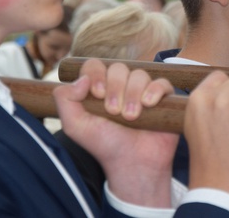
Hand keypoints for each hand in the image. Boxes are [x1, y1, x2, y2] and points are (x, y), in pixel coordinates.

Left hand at [53, 59, 177, 207]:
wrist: (132, 163)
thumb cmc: (104, 144)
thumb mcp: (75, 126)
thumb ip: (65, 100)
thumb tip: (82, 78)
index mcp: (99, 87)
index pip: (95, 65)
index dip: (96, 74)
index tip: (98, 95)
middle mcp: (121, 85)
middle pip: (118, 68)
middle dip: (115, 88)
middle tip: (114, 112)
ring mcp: (142, 90)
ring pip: (139, 74)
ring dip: (133, 94)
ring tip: (131, 117)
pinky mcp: (163, 98)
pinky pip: (162, 83)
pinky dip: (155, 90)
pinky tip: (149, 105)